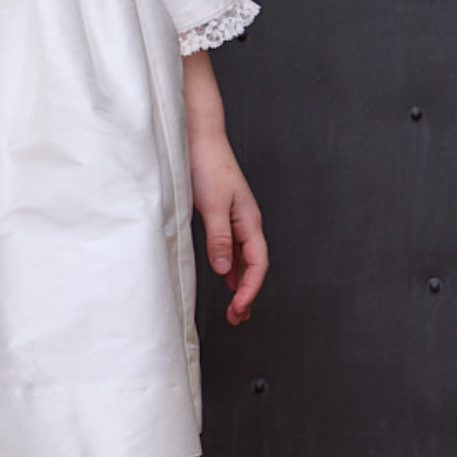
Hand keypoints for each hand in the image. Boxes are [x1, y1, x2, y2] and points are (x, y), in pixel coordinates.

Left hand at [182, 52, 267, 325]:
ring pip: (243, 259)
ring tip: (235, 308)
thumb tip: (225, 271)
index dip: (250, 289)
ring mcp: (234, 219)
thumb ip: (219, 238)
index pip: (258, 263)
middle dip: (248, 294)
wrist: (198, 137)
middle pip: (254, 265)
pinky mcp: (221, 214)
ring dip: (240, 284)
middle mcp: (246, 222)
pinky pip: (232, 248)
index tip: (239, 309)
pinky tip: (226, 277)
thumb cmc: (207, 165)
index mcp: (249, 220)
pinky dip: (231, 267)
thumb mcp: (212, 204)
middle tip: (238, 319)